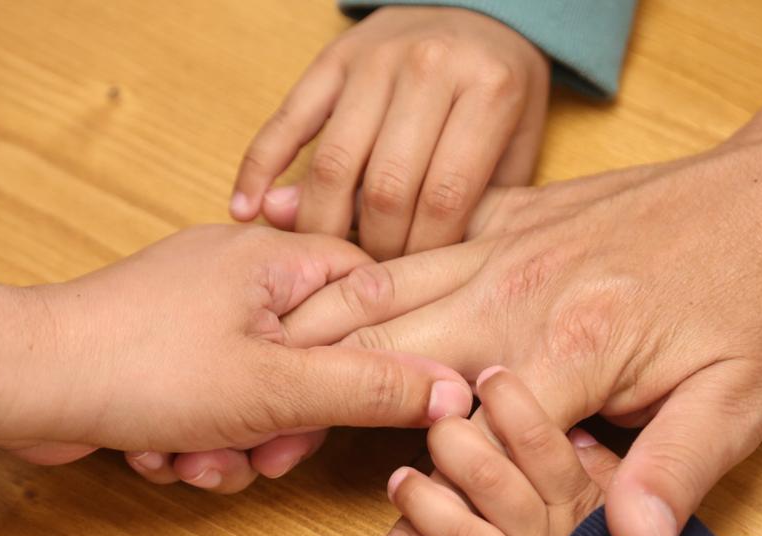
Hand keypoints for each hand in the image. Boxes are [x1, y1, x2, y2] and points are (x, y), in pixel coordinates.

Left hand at [0, 224, 473, 488]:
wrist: (21, 385)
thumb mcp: (280, 387)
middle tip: (267, 452)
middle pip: (315, 351)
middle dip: (292, 420)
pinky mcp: (164, 349)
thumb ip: (374, 387)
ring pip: (264, 387)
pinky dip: (199, 435)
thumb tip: (456, 390)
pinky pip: (215, 397)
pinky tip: (166, 453)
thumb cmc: (143, 368)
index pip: (368, 289)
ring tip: (199, 457)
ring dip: (240, 440)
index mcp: (274, 258)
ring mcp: (196, 311)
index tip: (364, 399)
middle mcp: (237, 274)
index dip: (379, 351)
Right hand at [229, 6, 548, 259]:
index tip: (410, 282)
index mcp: (489, 90)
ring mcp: (376, 59)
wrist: (476, 10)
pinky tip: (245, 210)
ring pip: (335, 164)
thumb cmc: (498, 94)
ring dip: (321, 224)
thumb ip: (474, 205)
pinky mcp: (331, 58)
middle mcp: (430, 67)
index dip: (420, 254)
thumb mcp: (516, 146)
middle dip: (374, 248)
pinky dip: (259, 168)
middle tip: (368, 278)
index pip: (444, 198)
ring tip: (320, 260)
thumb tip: (404, 261)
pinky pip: (287, 120)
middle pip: (387, 188)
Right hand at [275, 112, 761, 535]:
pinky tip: (328, 287)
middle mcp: (521, 286)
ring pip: (387, 286)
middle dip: (322, 407)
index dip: (422, 525)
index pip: (470, 450)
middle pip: (392, 354)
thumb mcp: (740, 399)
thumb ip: (673, 474)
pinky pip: (419, 244)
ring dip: (320, 330)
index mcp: (572, 344)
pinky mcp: (513, 213)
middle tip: (260, 455)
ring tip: (260, 369)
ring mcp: (510, 242)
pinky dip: (365, 272)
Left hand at [369, 367, 619, 535]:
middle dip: (458, 450)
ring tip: (398, 483)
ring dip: (428, 511)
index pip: (546, 448)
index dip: (516, 412)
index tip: (489, 376)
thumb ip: (615, 468)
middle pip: (497, 486)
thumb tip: (575, 431)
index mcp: (589, 505)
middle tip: (431, 422)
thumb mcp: (667, 501)